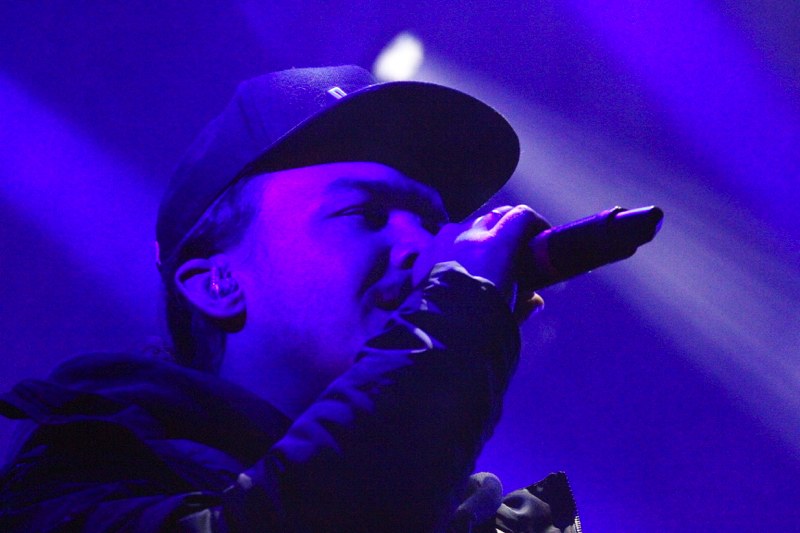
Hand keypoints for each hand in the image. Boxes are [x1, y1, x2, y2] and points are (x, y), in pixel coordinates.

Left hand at [414, 205, 549, 322]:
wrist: (438, 334)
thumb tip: (534, 302)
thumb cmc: (479, 323)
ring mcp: (443, 242)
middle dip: (506, 228)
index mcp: (497, 245)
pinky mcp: (425, 255)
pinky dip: (454, 251)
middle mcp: (469, 236)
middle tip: (513, 248)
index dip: (535, 223)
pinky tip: (456, 272)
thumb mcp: (510, 314)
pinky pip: (444, 243)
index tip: (539, 236)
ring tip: (482, 262)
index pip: (521, 216)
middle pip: (493, 217)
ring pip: (466, 227)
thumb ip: (525, 305)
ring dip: (478, 238)